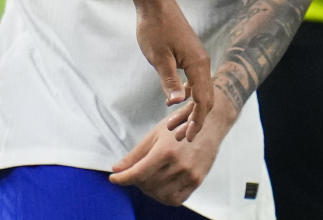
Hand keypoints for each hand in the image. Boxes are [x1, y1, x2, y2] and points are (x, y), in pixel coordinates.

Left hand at [108, 92, 235, 205]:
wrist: (209, 124)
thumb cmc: (178, 125)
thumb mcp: (154, 135)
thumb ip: (135, 155)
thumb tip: (116, 169)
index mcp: (166, 151)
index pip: (138, 173)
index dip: (123, 178)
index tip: (113, 179)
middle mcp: (179, 165)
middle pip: (147, 184)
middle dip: (135, 181)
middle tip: (132, 172)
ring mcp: (190, 175)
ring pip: (160, 194)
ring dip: (148, 189)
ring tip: (145, 178)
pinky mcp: (197, 181)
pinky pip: (176, 199)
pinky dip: (163, 196)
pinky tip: (158, 186)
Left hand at [134, 0, 212, 139]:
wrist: (154, 3)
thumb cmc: (155, 27)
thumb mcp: (159, 57)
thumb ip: (169, 80)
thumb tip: (176, 103)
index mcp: (198, 65)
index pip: (202, 101)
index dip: (196, 121)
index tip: (188, 137)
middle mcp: (202, 62)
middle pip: (205, 98)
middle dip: (195, 118)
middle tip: (181, 136)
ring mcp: (197, 58)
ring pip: (200, 89)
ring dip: (191, 107)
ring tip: (177, 123)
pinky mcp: (190, 54)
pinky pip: (194, 80)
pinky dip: (188, 93)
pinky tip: (176, 101)